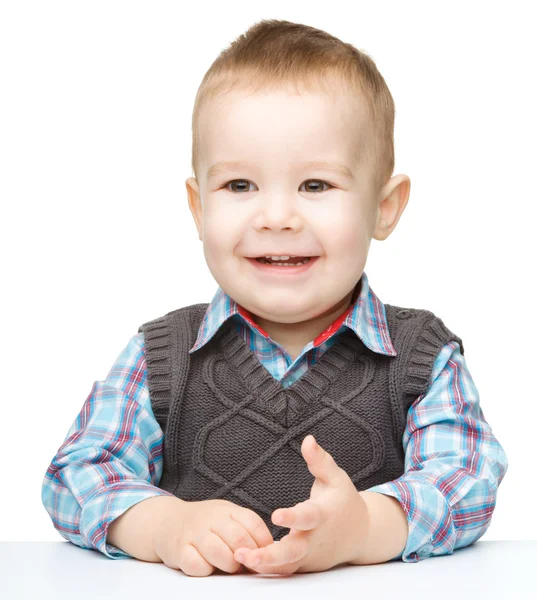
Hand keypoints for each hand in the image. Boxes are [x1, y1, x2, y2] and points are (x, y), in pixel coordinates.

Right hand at [152, 498, 273, 576]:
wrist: (168, 522)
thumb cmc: (204, 524)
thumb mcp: (226, 517)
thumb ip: (245, 529)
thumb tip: (268, 551)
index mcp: (227, 510)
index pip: (253, 523)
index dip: (263, 542)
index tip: (263, 554)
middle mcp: (210, 518)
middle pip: (238, 538)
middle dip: (246, 556)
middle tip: (245, 563)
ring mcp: (194, 533)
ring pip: (220, 553)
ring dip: (229, 565)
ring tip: (228, 566)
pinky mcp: (179, 550)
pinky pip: (198, 566)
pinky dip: (206, 570)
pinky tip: (206, 565)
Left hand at [234, 434, 369, 573]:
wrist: (361, 533)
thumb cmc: (343, 500)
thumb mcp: (336, 477)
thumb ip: (320, 460)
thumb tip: (308, 439)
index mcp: (323, 514)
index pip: (308, 517)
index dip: (293, 518)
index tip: (275, 516)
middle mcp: (315, 538)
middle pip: (293, 551)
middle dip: (271, 555)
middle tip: (247, 554)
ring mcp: (310, 555)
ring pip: (287, 565)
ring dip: (263, 564)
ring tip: (239, 557)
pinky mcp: (305, 565)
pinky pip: (286, 570)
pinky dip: (268, 569)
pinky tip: (246, 564)